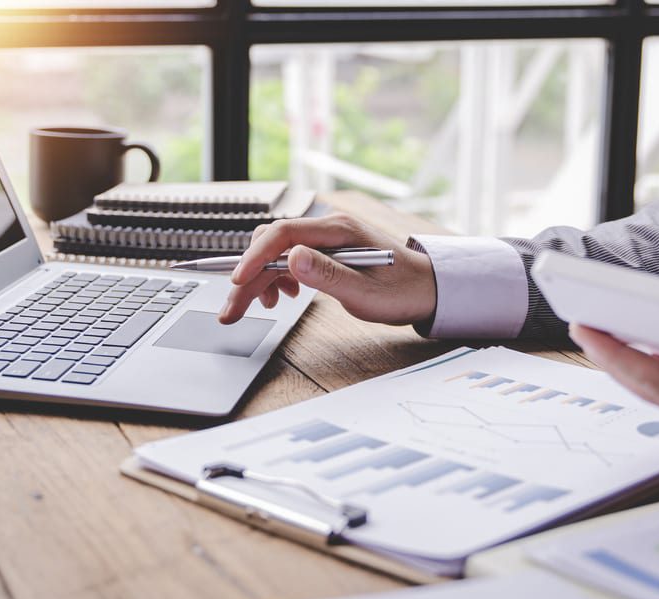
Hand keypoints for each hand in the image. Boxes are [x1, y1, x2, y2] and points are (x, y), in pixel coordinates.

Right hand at [218, 214, 437, 325]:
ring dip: (258, 280)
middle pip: (271, 245)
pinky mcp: (323, 250)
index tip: (238, 282)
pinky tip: (281, 295)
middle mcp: (327, 227)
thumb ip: (327, 275)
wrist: (427, 288)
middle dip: (247, 277)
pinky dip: (275, 277)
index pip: (282, 234)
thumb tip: (291, 258)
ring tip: (260, 307)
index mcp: (337, 230)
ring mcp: (324, 238)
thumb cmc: (402, 291)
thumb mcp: (365, 292)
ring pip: (274, 253)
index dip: (255, 257)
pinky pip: (287, 258)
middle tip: (231, 311)